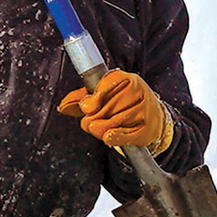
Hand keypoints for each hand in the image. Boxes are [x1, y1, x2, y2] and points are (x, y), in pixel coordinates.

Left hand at [58, 70, 172, 149]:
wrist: (152, 115)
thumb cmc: (123, 102)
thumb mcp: (104, 94)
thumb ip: (83, 98)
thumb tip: (64, 106)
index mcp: (127, 79)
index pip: (108, 85)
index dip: (94, 97)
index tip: (87, 106)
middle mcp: (139, 92)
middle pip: (108, 107)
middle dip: (93, 117)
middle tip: (89, 121)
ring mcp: (145, 110)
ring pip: (115, 122)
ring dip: (100, 129)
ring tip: (97, 128)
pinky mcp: (148, 129)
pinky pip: (127, 135)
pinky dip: (114, 137)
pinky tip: (108, 136)